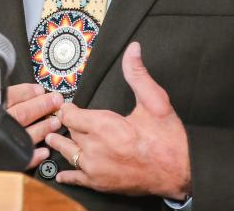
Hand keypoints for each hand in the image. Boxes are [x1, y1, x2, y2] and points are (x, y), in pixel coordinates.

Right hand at [0, 37, 64, 168]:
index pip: (10, 95)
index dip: (28, 92)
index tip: (39, 89)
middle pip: (22, 114)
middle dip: (42, 107)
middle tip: (56, 102)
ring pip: (25, 136)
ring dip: (43, 129)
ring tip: (55, 122)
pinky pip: (18, 159)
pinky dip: (32, 156)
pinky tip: (43, 151)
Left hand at [44, 41, 190, 198]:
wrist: (180, 172)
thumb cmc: (168, 138)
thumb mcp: (155, 100)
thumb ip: (137, 74)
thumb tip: (132, 50)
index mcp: (105, 126)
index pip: (70, 115)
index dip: (68, 108)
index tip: (68, 105)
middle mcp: (95, 149)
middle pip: (70, 132)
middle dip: (68, 124)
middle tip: (62, 119)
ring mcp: (95, 169)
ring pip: (69, 153)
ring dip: (62, 144)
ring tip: (52, 138)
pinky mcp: (100, 184)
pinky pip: (76, 178)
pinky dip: (67, 174)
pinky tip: (61, 173)